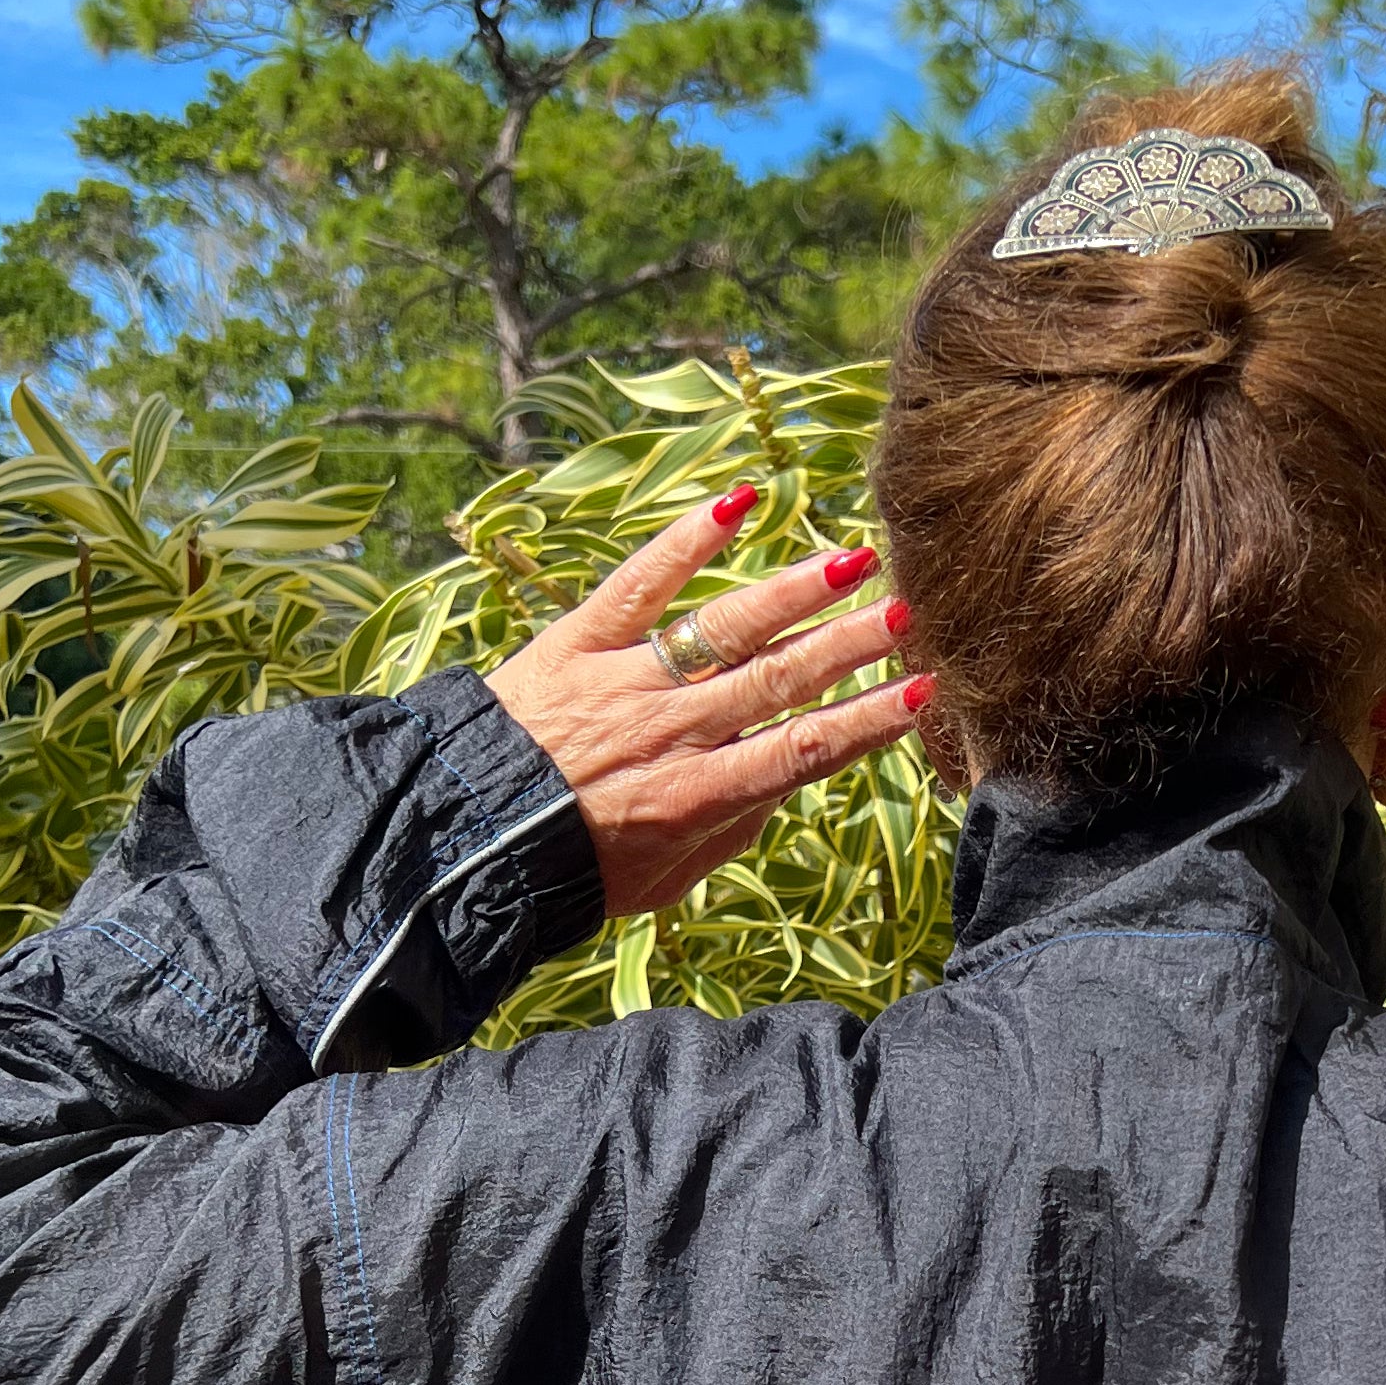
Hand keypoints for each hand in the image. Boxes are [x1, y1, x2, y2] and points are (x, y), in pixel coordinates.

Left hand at [487, 487, 926, 920]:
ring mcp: (628, 680)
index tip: (922, 692)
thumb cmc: (569, 872)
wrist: (463, 843)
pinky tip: (738, 502)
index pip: (805, 750)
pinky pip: (641, 582)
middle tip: (906, 614)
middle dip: (849, 645)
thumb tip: (778, 782)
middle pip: (779, 679)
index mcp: (699, 796)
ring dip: (794, 592)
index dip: (869, 721)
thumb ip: (729, 830)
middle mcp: (673, 731)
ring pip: (725, 628)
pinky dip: (689, 539)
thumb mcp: (665, 881)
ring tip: (851, 561)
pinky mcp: (578, 642)